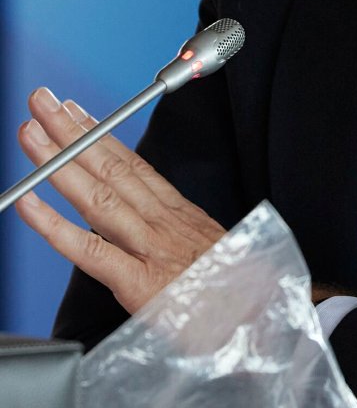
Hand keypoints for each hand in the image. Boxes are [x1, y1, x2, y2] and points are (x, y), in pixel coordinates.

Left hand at [16, 87, 225, 314]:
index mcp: (178, 213)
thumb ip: (181, 235)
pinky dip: (54, 226)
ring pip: (97, 196)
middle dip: (73, 132)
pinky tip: (28, 204)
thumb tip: (162, 225)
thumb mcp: (215, 249)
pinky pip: (89, 250)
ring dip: (59, 162)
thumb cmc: (236, 294)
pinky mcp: (137, 282)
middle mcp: (161, 221)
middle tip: (42, 102)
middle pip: (111, 168)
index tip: (77, 112)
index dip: (101, 136)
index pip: (132, 165)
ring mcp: (149, 248)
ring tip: (31, 134)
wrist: (263, 321)